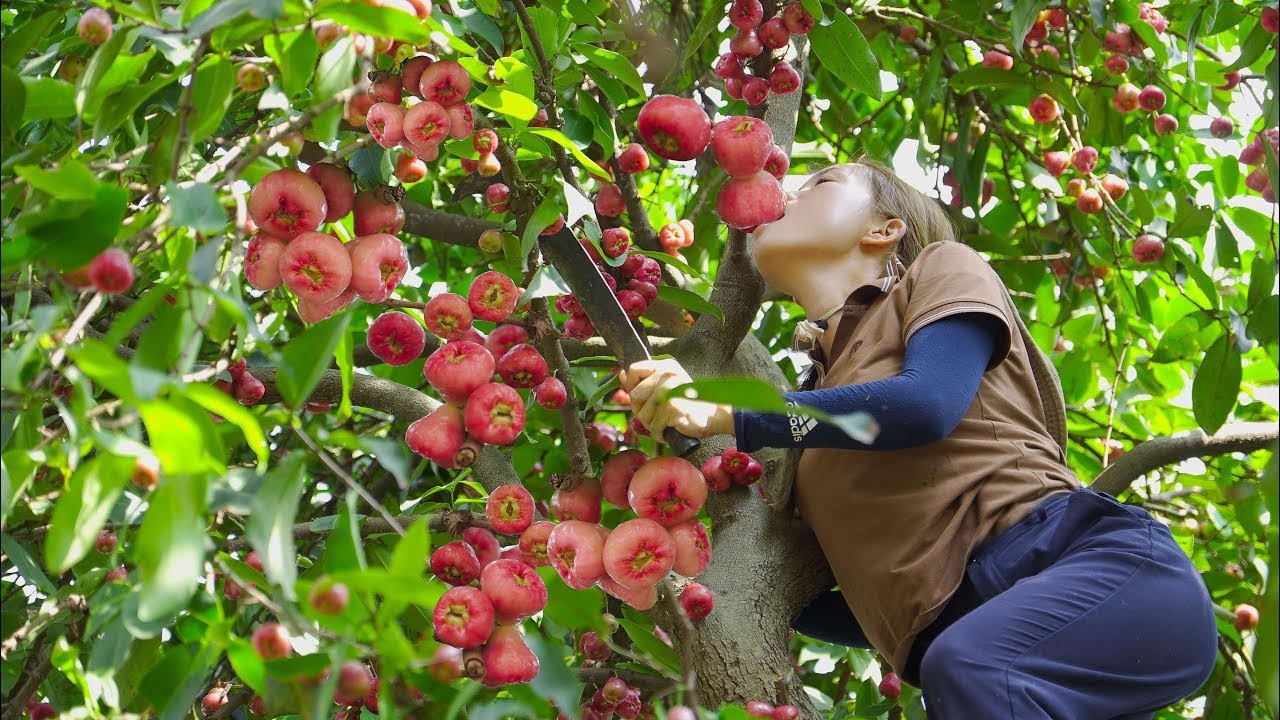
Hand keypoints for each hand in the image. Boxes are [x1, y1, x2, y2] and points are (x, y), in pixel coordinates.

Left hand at [619, 359, 733, 440]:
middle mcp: (667, 374)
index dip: (631, 387)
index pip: (633, 370)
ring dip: (651, 425)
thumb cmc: (689, 404)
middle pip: (635, 395)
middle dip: (641, 411)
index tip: (641, 398)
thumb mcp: (666, 387)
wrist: (714, 416)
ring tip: (666, 423)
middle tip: (657, 416)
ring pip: (642, 414)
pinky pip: (653, 426)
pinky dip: (659, 433)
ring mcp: (669, 390)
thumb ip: (643, 381)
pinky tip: (670, 429)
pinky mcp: (671, 407)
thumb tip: (621, 375)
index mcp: (665, 366)